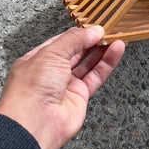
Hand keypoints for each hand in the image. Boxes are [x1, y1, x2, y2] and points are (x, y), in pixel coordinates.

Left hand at [0, 26, 124, 148]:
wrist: (34, 123)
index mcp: (37, 59)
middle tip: (109, 30)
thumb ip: (74, 39)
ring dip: (103, 50)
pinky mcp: (79, 97)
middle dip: (92, 41)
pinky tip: (116, 50)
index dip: (78, 33)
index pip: (61, 41)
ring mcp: (65, 86)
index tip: (94, 25)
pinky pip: (96, 76)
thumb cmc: (31, 89)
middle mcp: (51, 72)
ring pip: (88, 64)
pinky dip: (107, 63)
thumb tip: (92, 30)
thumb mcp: (51, 53)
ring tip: (117, 37)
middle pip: (76, 52)